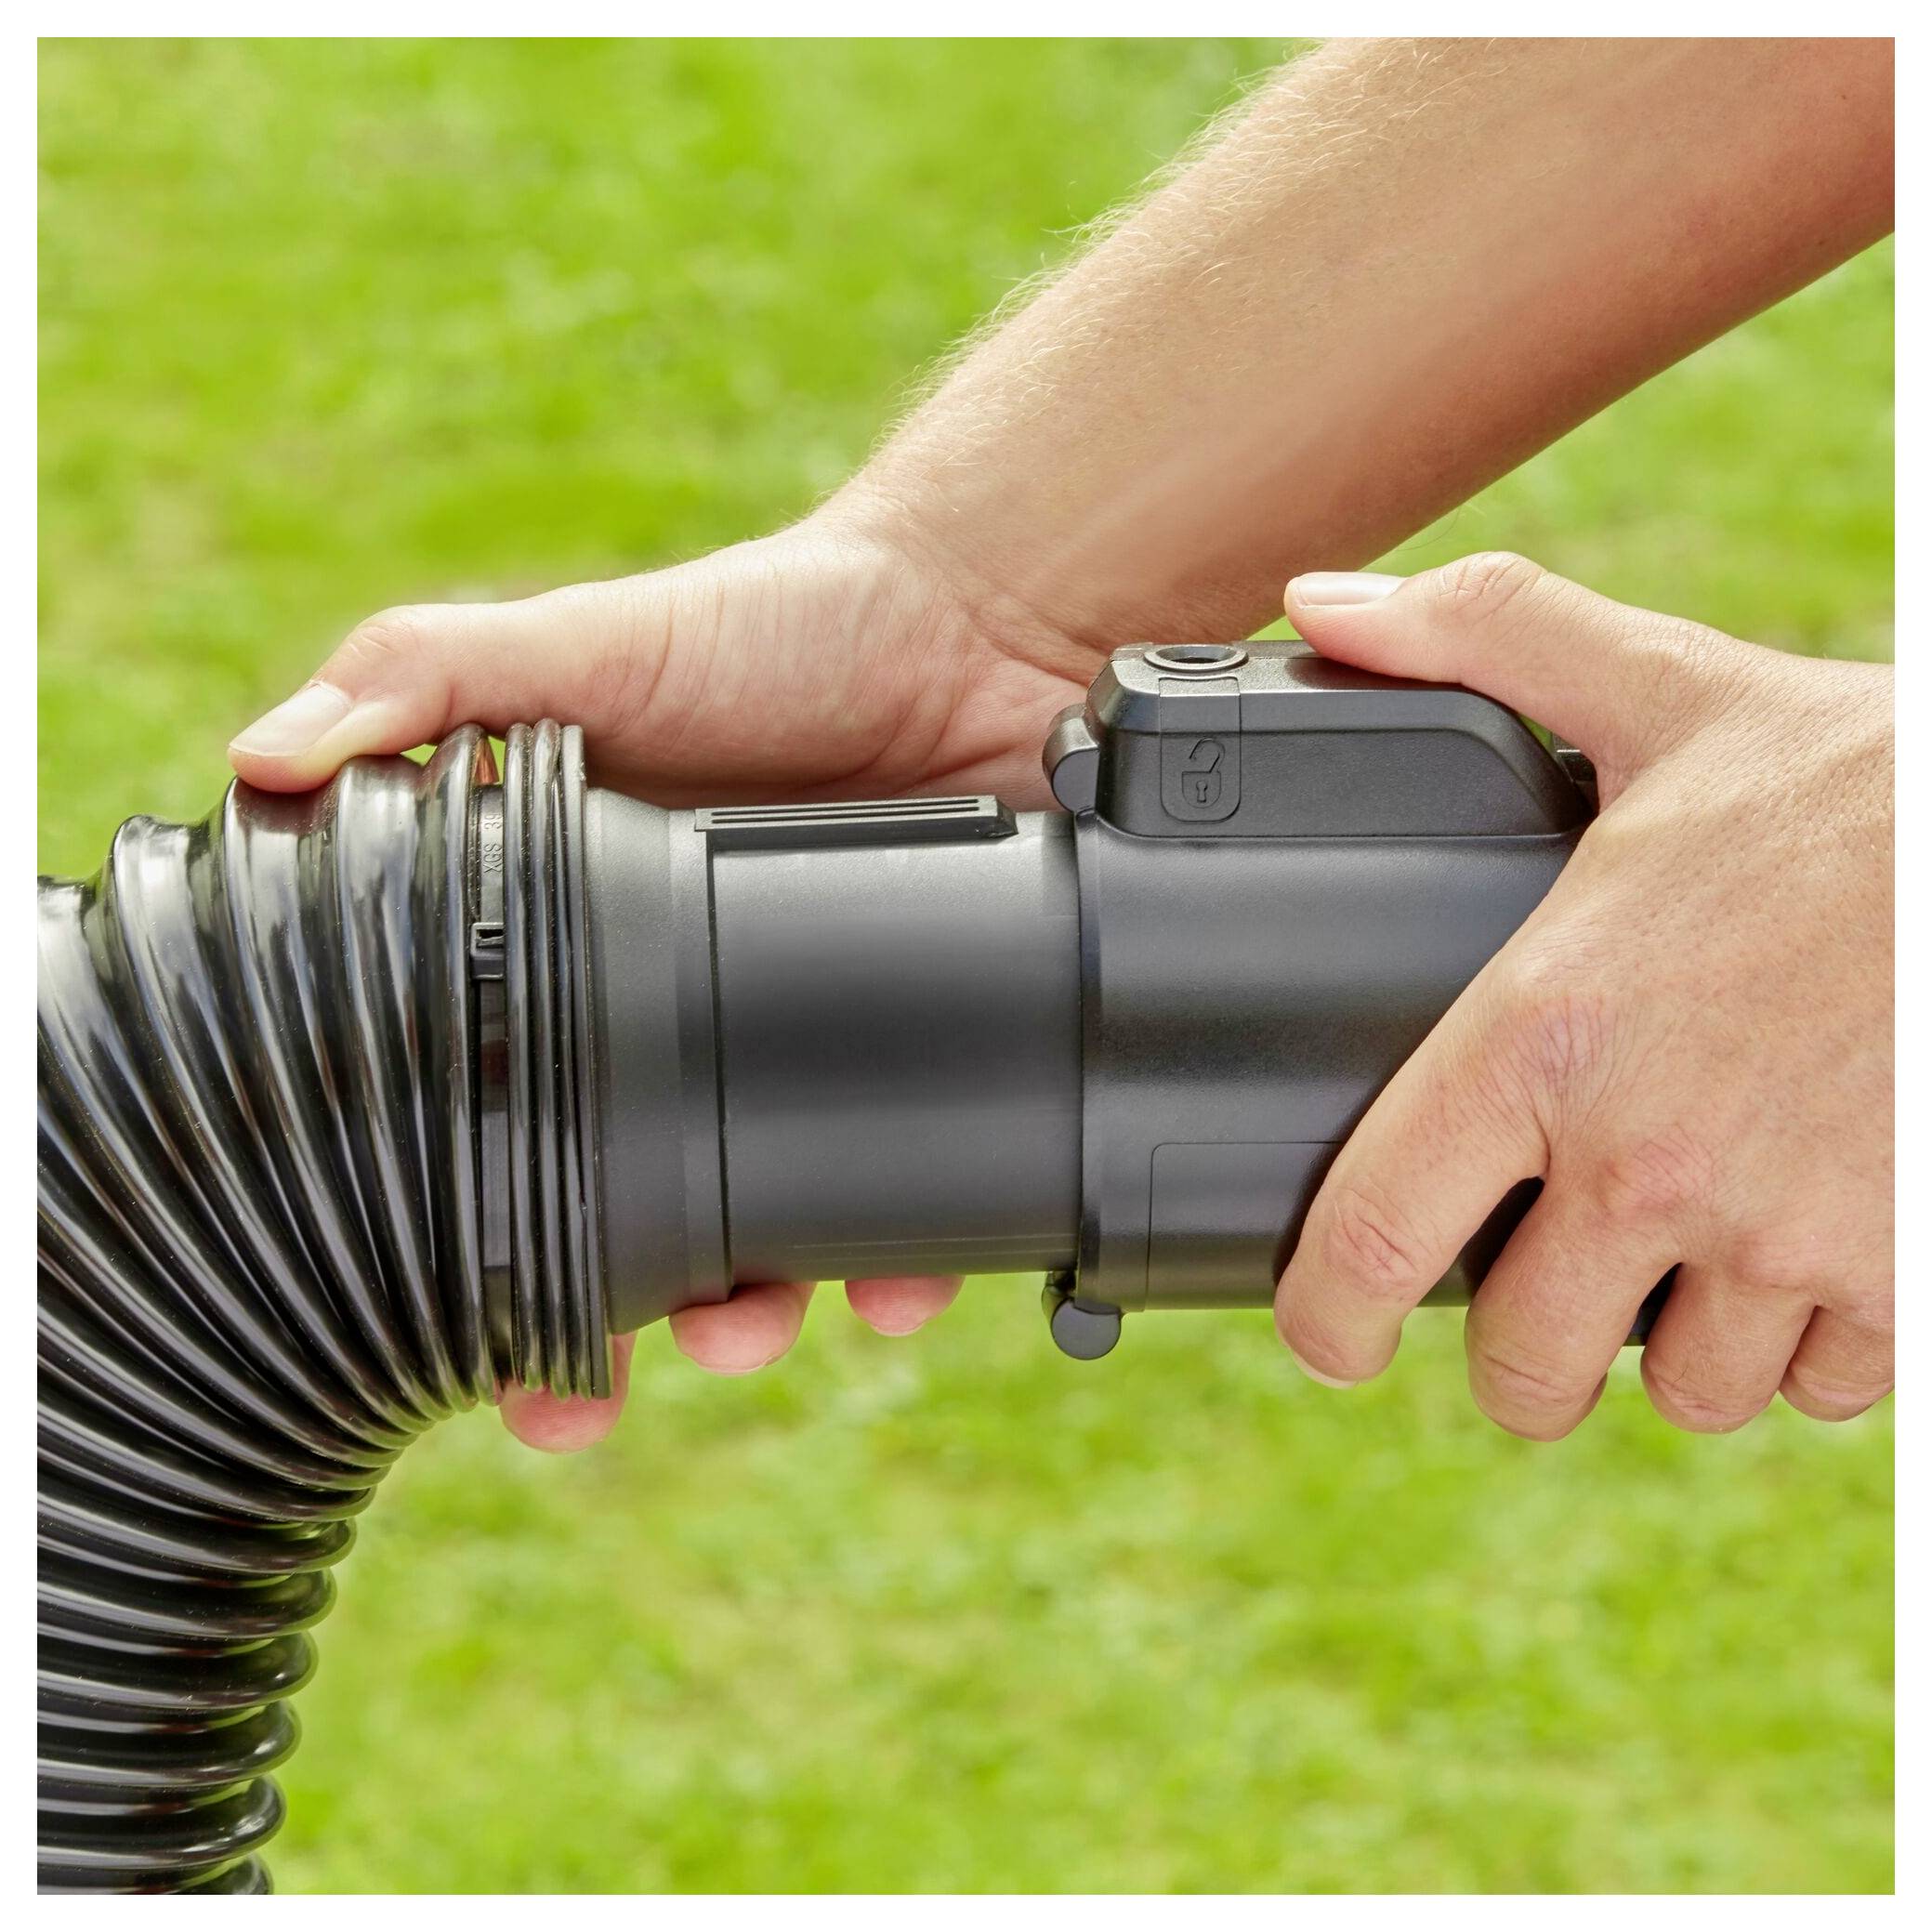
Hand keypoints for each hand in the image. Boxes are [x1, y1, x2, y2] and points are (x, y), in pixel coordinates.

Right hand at [228, 503, 1098, 1448]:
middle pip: (629, 1213)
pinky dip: (912, 1260)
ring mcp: (814, 1049)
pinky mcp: (940, 1053)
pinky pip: (924, 1190)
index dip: (462, 1221)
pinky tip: (898, 1288)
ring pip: (770, 1233)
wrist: (976, 625)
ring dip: (748, 1310)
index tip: (435, 1316)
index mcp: (592, 953)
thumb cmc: (773, 628)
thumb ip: (436, 680)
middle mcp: (696, 1021)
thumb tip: (265, 761)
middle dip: (597, 1326)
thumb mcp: (589, 643)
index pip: (503, 1107)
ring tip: (743, 1326)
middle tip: (569, 1395)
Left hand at [1274, 555, 1892, 1437]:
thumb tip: (1325, 605)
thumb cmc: (1864, 779)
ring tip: (1680, 1264)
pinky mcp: (1906, 1282)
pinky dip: (1808, 1349)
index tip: (1326, 1332)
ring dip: (1671, 1346)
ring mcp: (1787, 1237)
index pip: (1375, 1237)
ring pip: (1683, 1389)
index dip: (1324, 1316)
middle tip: (1534, 1297)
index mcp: (1548, 1034)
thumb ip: (1482, 637)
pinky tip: (1805, 1262)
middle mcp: (1649, 1158)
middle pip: (1524, 1360)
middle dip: (1519, 1352)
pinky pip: (1822, 1388)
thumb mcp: (1664, 687)